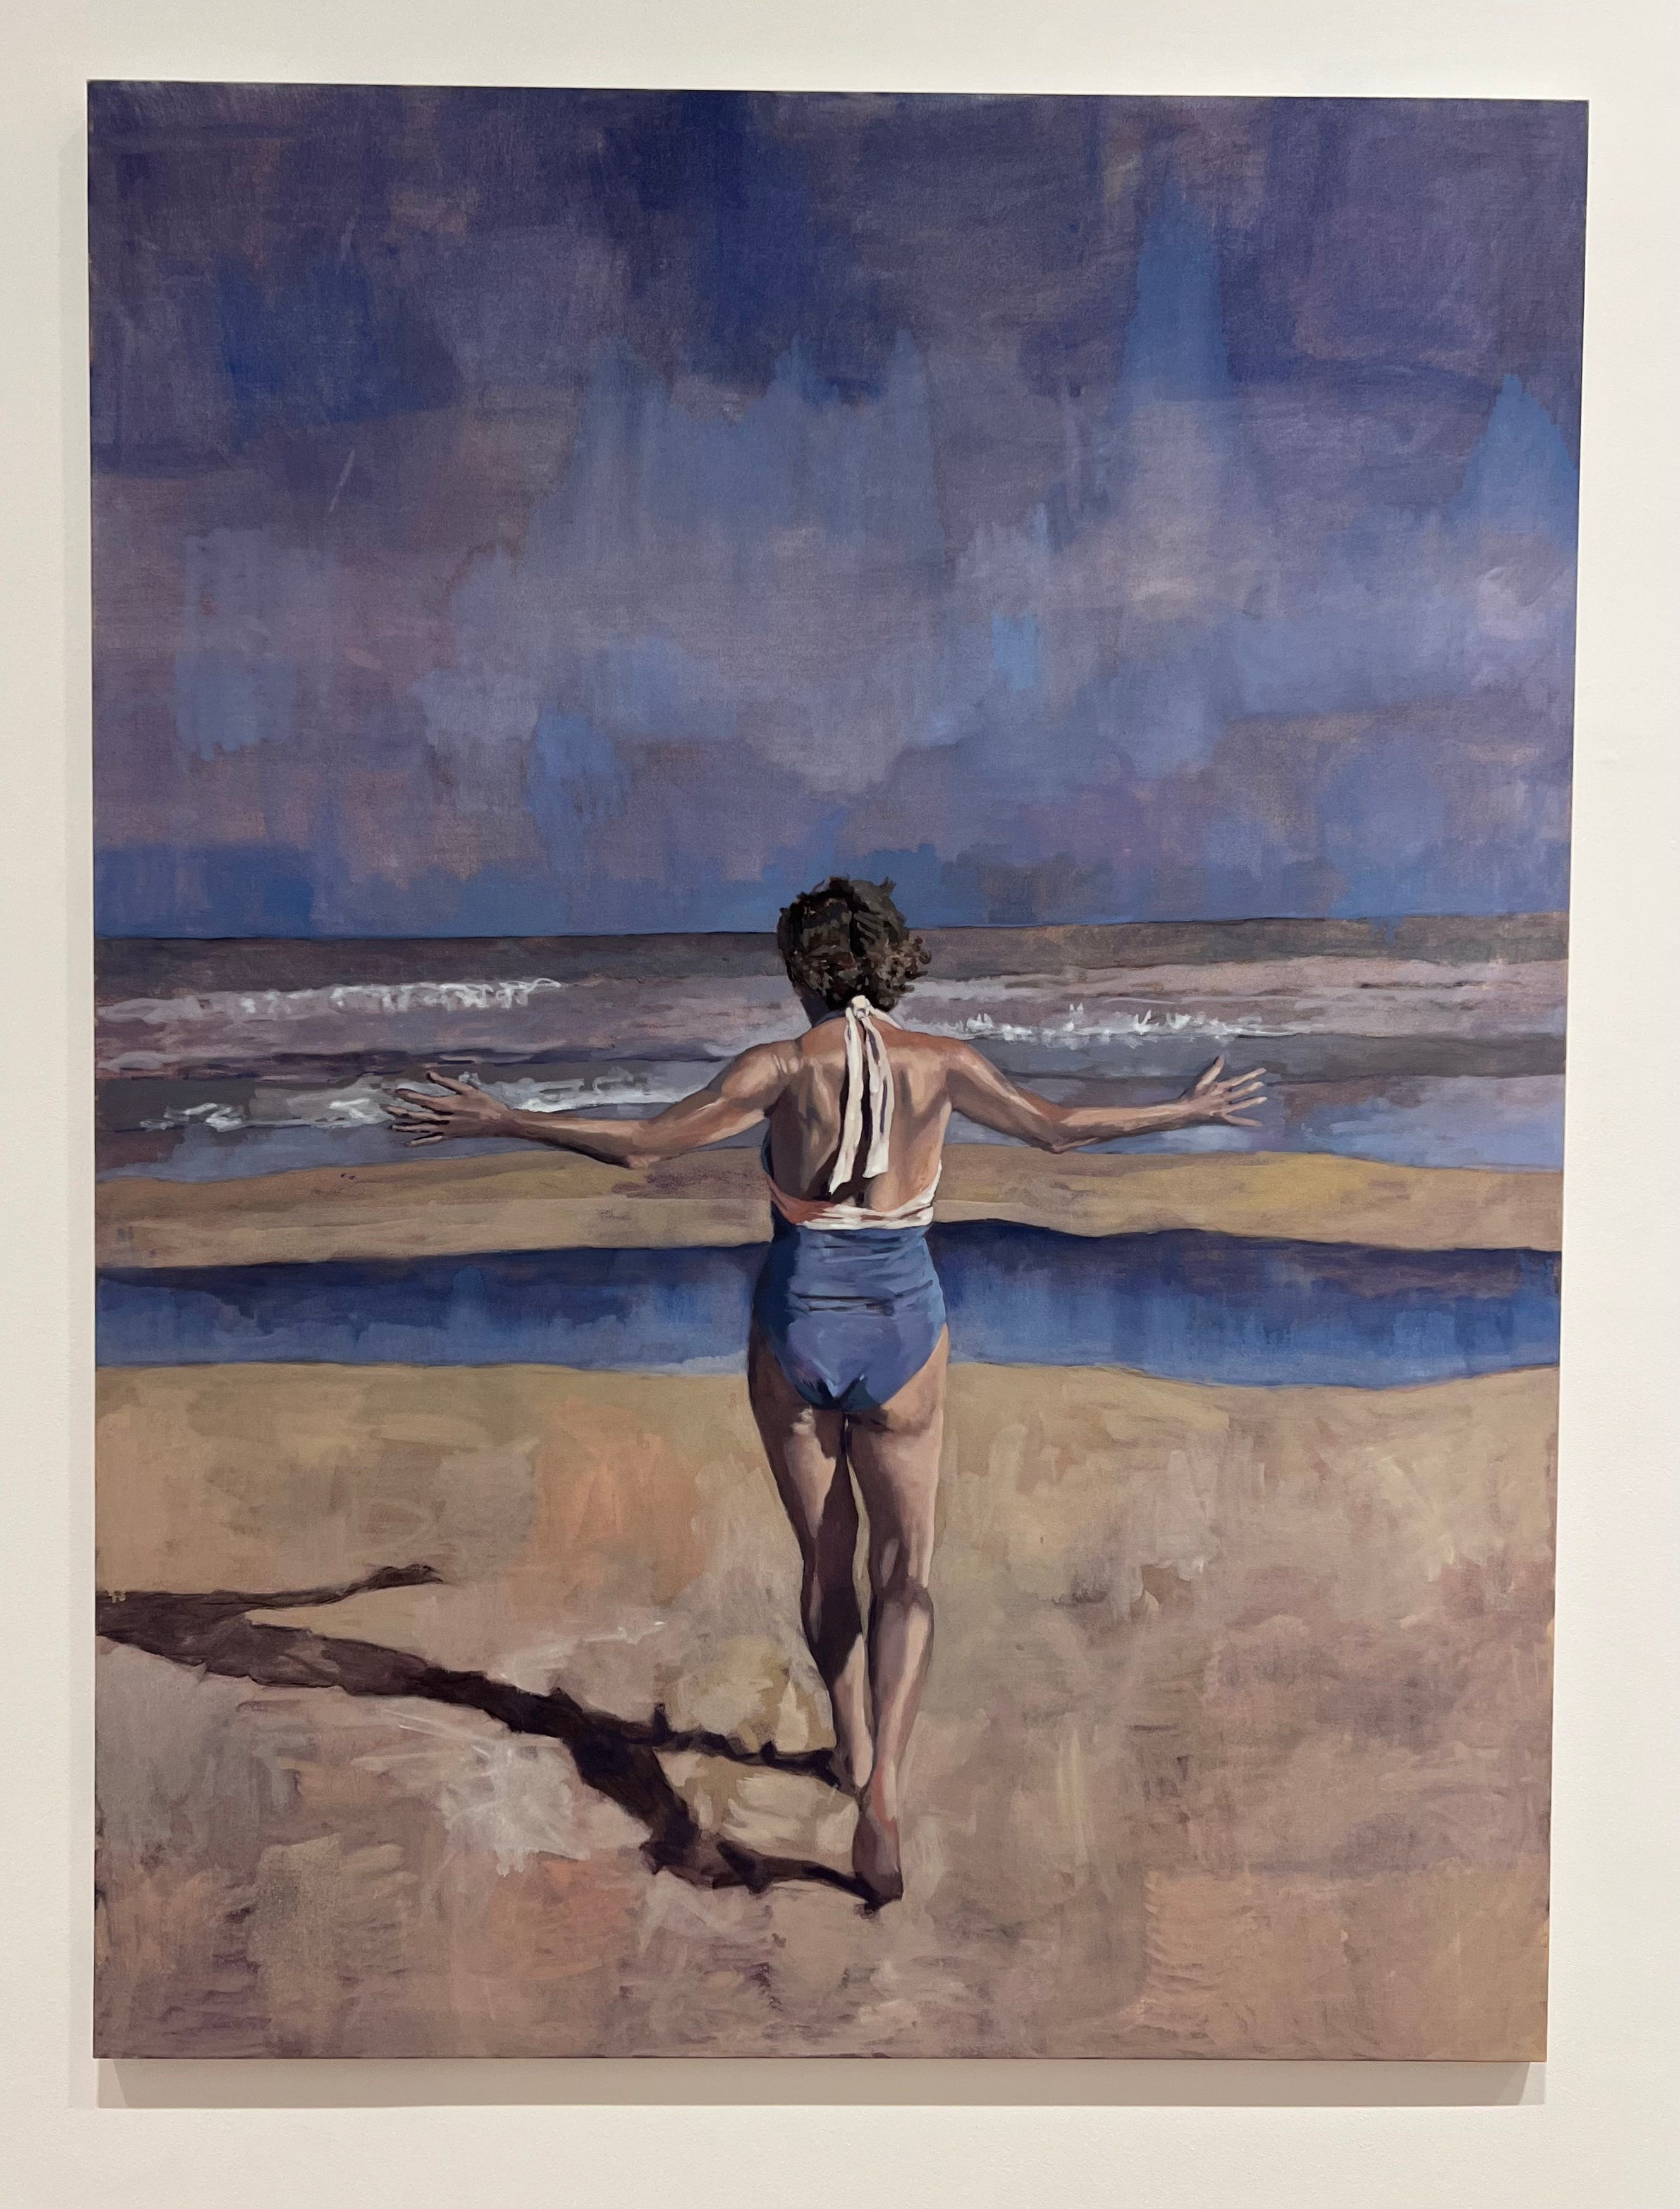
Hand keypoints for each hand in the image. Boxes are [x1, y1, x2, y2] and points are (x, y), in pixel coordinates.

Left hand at [386, 1068, 515, 1145]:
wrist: (498, 1123)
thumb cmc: (485, 1103)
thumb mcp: (468, 1089)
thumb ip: (447, 1082)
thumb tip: (430, 1073)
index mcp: (449, 1105)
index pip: (424, 1101)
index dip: (409, 1096)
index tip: (396, 1091)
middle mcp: (445, 1119)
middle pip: (418, 1116)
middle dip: (401, 1111)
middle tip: (385, 1108)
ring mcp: (447, 1129)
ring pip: (422, 1128)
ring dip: (406, 1127)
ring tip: (391, 1126)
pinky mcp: (450, 1136)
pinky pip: (432, 1140)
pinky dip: (420, 1142)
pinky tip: (409, 1144)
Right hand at [1181, 1056, 1267, 1127]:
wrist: (1186, 1111)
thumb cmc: (1193, 1095)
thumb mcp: (1203, 1080)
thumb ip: (1214, 1069)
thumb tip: (1222, 1056)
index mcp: (1221, 1088)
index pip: (1239, 1080)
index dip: (1250, 1075)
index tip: (1261, 1071)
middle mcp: (1225, 1098)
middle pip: (1242, 1092)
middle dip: (1253, 1087)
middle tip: (1262, 1083)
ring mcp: (1225, 1109)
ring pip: (1242, 1105)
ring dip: (1253, 1101)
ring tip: (1264, 1098)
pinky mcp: (1223, 1118)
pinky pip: (1237, 1121)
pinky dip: (1247, 1122)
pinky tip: (1258, 1124)